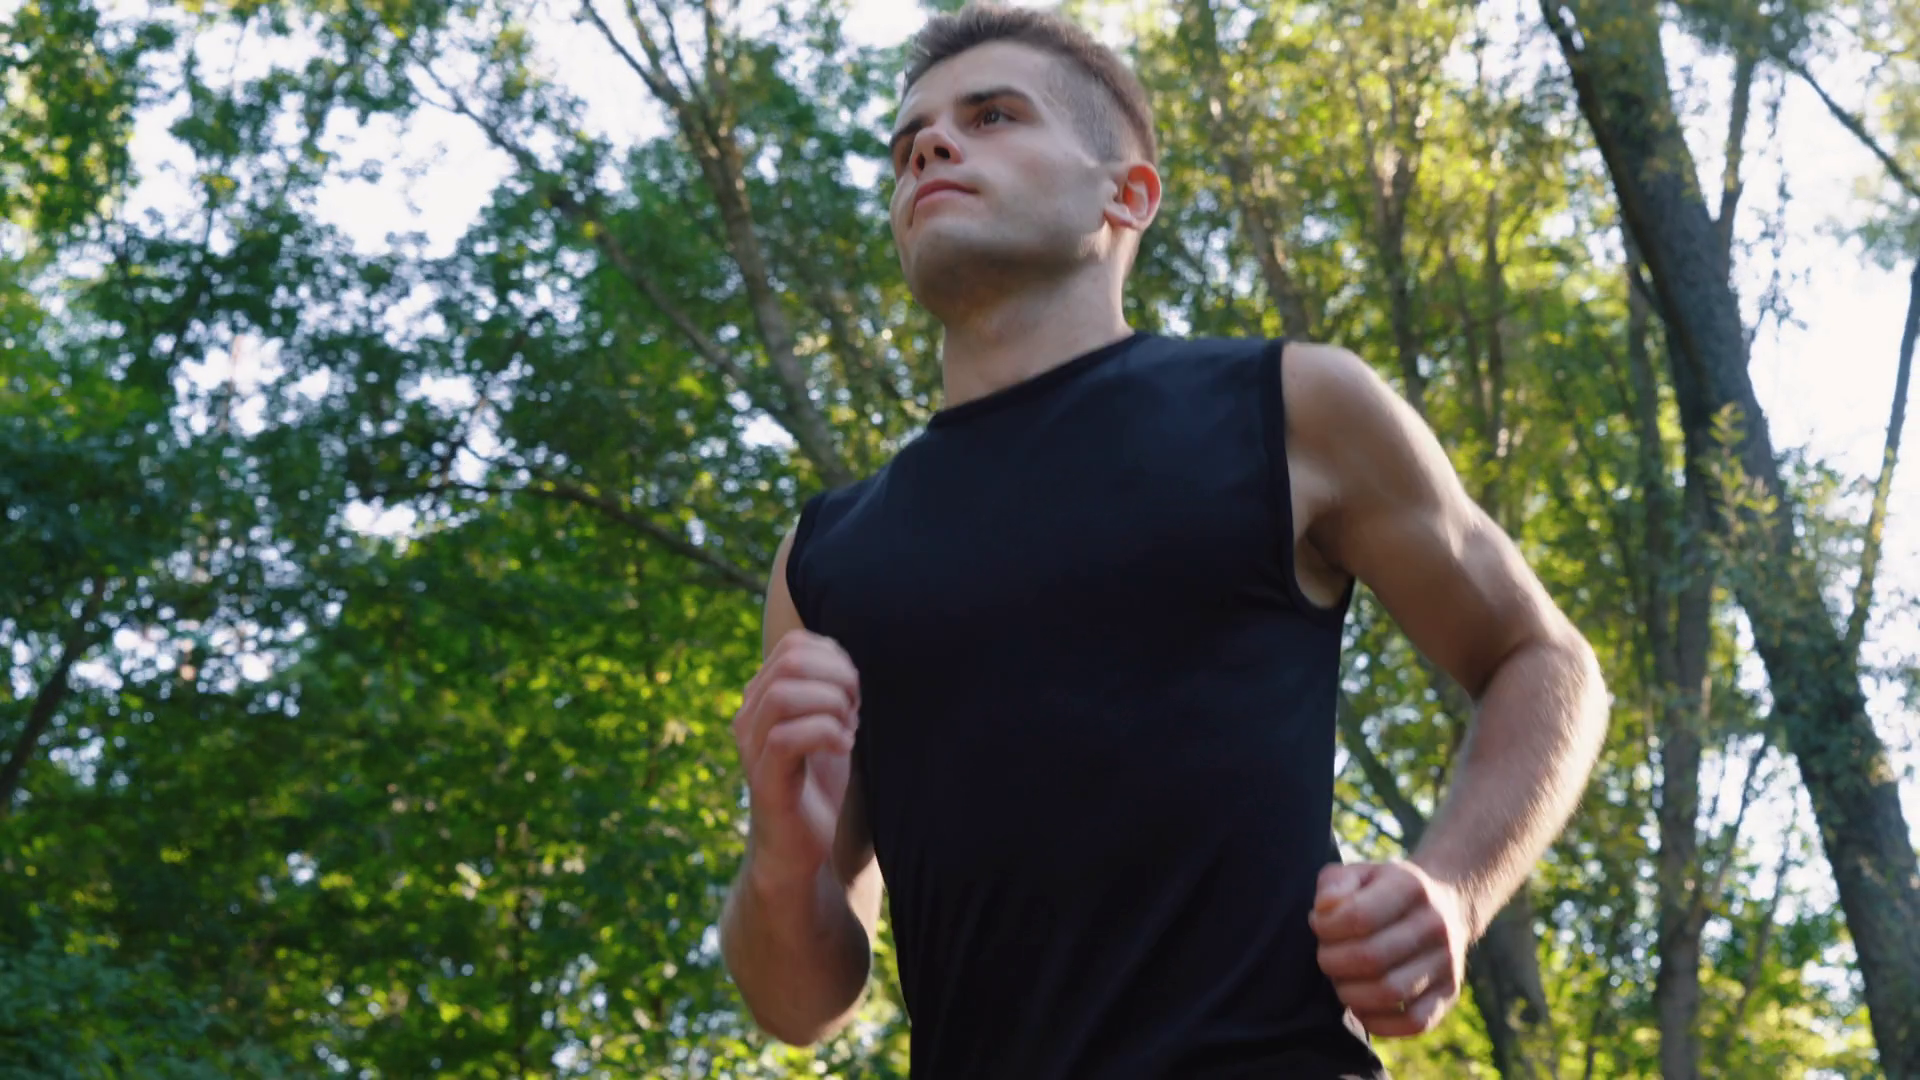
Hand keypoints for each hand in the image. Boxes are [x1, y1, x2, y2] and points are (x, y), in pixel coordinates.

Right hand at [731, 630, 860, 890]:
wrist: (806, 850)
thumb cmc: (823, 785)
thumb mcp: (831, 725)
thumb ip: (832, 690)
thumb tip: (849, 662)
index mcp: (764, 697)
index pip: (794, 645)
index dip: (834, 657)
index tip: (855, 690)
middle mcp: (750, 717)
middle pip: (788, 661)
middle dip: (836, 677)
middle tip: (856, 709)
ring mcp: (752, 748)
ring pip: (782, 695)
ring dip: (830, 705)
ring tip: (848, 729)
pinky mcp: (764, 780)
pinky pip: (785, 738)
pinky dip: (825, 735)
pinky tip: (843, 748)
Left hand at [1310, 861, 1471, 1037]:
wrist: (1445, 904)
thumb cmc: (1385, 891)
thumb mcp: (1358, 873)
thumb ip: (1333, 884)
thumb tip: (1323, 911)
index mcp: (1410, 887)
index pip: (1358, 917)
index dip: (1326, 928)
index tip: (1318, 925)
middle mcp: (1435, 924)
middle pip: (1370, 958)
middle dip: (1332, 962)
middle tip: (1325, 957)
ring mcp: (1446, 962)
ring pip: (1391, 992)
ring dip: (1350, 993)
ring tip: (1341, 981)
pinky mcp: (1449, 993)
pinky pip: (1414, 1022)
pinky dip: (1379, 1023)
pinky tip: (1361, 1007)